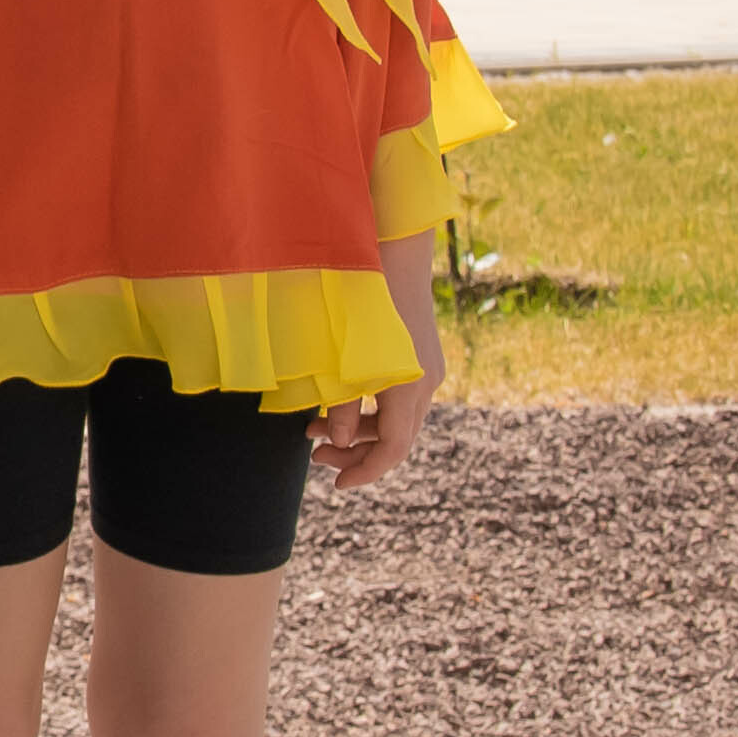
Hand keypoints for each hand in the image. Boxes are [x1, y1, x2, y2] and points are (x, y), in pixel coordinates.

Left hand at [316, 242, 446, 489]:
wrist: (391, 252)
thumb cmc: (355, 301)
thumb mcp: (338, 359)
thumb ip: (339, 404)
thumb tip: (335, 441)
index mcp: (409, 386)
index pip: (394, 448)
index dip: (365, 471)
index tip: (336, 484)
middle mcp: (426, 382)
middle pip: (396, 438)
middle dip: (354, 452)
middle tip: (313, 455)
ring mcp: (426, 369)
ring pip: (397, 420)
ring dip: (357, 431)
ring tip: (311, 430)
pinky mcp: (419, 358)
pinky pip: (397, 399)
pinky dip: (368, 410)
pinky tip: (334, 404)